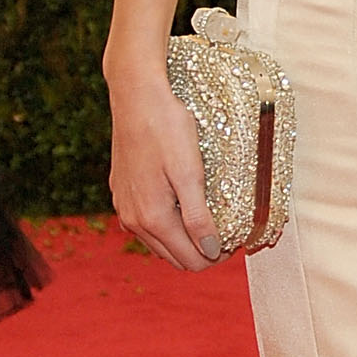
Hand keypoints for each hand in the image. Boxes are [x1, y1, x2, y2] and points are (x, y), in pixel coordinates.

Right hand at [107, 61, 224, 268]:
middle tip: (226, 230)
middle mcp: (134, 220)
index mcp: (153, 218)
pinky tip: (181, 204)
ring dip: (184, 240)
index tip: (236, 239)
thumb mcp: (189, 173)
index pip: (191, 260)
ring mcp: (124, 207)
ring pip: (159, 243)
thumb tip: (210, 250)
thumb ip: (197, 217)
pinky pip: (146, 225)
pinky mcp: (121, 193)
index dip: (218, 256)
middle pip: (174, 258)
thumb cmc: (166, 127)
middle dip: (202, 251)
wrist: (135, 95)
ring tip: (207, 217)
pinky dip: (166, 225)